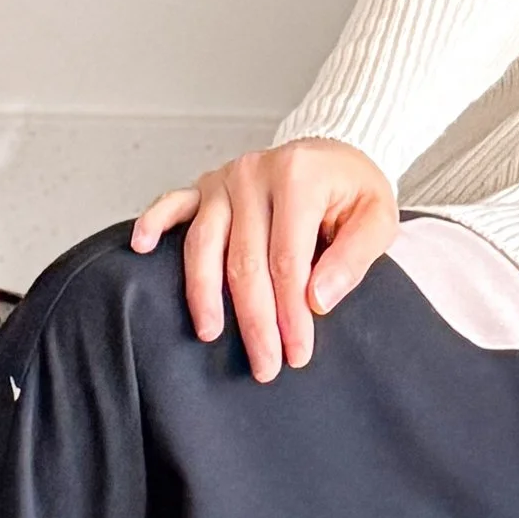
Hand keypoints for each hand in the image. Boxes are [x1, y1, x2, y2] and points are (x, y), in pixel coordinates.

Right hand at [131, 139, 397, 382]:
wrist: (336, 153)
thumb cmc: (354, 191)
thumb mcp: (378, 218)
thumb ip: (353, 258)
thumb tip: (317, 299)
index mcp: (299, 178)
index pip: (288, 260)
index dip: (291, 312)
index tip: (297, 352)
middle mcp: (255, 173)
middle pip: (245, 260)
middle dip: (254, 319)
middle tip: (264, 364)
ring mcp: (225, 178)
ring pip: (204, 243)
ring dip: (205, 293)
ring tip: (210, 332)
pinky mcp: (205, 184)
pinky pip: (173, 203)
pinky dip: (154, 222)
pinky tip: (141, 247)